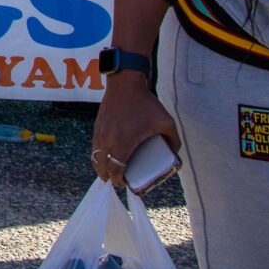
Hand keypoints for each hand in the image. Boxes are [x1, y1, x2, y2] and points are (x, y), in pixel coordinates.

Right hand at [91, 72, 178, 189]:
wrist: (125, 84)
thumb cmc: (146, 104)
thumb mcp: (167, 122)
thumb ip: (173, 140)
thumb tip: (174, 153)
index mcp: (124, 141)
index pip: (116, 168)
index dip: (118, 180)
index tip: (124, 184)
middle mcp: (108, 139)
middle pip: (101, 165)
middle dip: (107, 177)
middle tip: (117, 180)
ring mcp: (100, 132)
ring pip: (95, 156)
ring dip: (100, 166)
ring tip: (109, 171)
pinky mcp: (97, 126)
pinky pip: (94, 145)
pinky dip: (98, 154)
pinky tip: (106, 155)